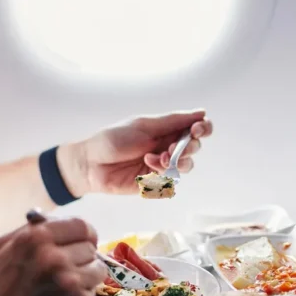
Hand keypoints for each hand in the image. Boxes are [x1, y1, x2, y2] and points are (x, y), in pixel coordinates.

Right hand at [0, 216, 106, 295]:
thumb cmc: (1, 290)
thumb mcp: (5, 248)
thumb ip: (31, 229)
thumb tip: (54, 218)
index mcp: (36, 237)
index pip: (81, 225)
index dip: (83, 234)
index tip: (82, 241)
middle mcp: (54, 256)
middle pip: (90, 246)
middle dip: (81, 257)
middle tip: (65, 269)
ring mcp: (68, 279)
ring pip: (97, 268)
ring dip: (86, 276)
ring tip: (66, 285)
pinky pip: (93, 289)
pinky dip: (82, 294)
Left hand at [59, 110, 212, 195]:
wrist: (91, 164)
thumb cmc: (113, 140)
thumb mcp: (144, 126)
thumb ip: (172, 121)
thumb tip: (201, 112)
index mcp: (166, 129)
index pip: (196, 127)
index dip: (203, 128)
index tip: (198, 129)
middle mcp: (167, 146)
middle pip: (195, 147)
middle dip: (189, 147)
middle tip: (172, 147)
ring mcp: (162, 165)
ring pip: (187, 166)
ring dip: (176, 161)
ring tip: (157, 158)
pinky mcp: (155, 182)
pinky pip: (171, 181)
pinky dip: (163, 173)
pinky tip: (147, 166)